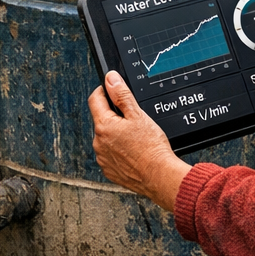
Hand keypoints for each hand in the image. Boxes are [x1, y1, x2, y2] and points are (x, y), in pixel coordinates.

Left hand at [88, 71, 191, 210]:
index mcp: (104, 126)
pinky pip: (110, 154)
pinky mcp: (109, 171)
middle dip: (114, 116)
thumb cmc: (151, 148)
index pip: (95, 99)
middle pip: (102, 120)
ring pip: (106, 138)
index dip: (104, 90)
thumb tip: (111, 79)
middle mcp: (98, 143)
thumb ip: (121, 94)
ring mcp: (103, 158)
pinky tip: (133, 152)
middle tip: (133, 120)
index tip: (111, 89)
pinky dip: (119, 151)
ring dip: (116, 135)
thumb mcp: (138, 114)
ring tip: (136, 139)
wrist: (159, 176)